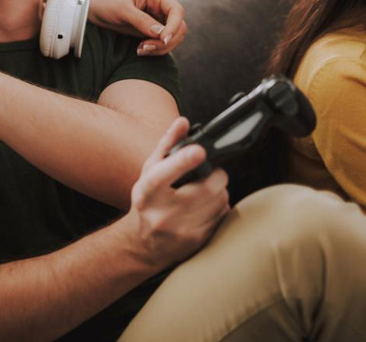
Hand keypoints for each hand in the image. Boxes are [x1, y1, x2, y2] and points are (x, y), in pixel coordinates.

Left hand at [76, 0, 186, 55]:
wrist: (90, 7)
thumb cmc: (104, 0)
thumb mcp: (120, 8)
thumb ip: (140, 20)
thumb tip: (161, 34)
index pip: (177, 11)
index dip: (174, 26)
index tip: (162, 39)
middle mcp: (159, 9)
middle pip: (179, 28)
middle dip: (166, 41)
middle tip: (145, 47)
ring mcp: (156, 22)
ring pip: (172, 39)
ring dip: (161, 48)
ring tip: (140, 50)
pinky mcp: (149, 33)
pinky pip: (161, 44)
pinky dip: (155, 50)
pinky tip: (139, 51)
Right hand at [122, 117, 228, 269]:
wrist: (144, 244)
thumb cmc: (147, 202)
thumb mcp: (149, 172)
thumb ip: (167, 145)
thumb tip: (183, 122)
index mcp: (146, 193)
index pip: (162, 176)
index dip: (182, 161)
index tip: (199, 150)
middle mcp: (161, 214)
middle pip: (205, 188)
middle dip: (216, 175)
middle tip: (211, 172)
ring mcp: (181, 230)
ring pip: (219, 201)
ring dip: (219, 190)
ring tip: (205, 190)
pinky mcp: (198, 241)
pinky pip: (222, 215)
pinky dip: (220, 206)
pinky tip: (205, 206)